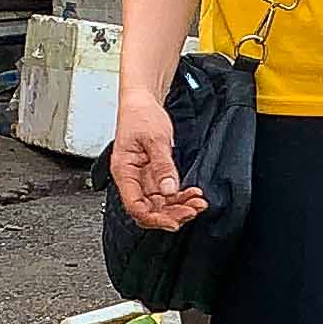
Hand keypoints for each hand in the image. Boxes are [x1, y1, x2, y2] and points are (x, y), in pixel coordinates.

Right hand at [108, 91, 204, 230]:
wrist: (142, 103)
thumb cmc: (141, 115)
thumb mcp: (155, 138)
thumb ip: (162, 166)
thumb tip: (169, 190)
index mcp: (124, 171)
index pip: (135, 206)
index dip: (154, 218)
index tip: (174, 221)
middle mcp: (132, 179)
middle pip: (148, 210)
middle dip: (171, 214)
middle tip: (193, 210)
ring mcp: (143, 179)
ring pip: (159, 204)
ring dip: (179, 207)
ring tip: (198, 203)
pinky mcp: (154, 176)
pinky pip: (166, 194)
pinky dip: (180, 197)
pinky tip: (193, 194)